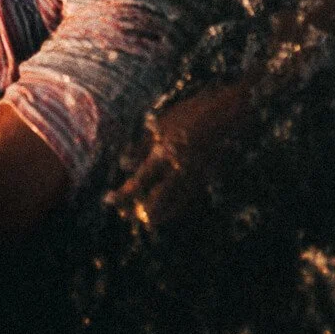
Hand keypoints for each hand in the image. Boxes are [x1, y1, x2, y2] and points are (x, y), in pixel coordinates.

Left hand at [105, 82, 243, 229]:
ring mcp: (194, 177)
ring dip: (157, 215)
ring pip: (173, 207)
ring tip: (147, 220)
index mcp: (164, 154)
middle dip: (139, 212)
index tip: (109, 200)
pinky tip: (169, 211)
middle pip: (155, 202)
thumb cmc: (191, 114)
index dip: (123, 194)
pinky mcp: (205, 179)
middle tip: (126, 215)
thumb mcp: (161, 124)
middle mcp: (178, 171)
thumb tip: (124, 164)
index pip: (139, 182)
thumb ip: (142, 145)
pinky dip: (175, 209)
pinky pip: (187, 201)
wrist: (225, 114)